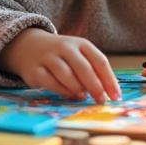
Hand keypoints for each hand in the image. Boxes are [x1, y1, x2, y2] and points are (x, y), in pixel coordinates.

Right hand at [0, 28, 121, 102]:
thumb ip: (92, 70)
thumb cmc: (61, 55)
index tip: (116, 96)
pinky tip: (70, 96)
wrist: (29, 46)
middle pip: (83, 68)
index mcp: (81, 43)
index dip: (109, 80)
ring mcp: (49, 58)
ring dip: (78, 88)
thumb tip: (108, 92)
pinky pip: (51, 82)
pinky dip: (62, 91)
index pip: (100, 61)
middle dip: (95, 86)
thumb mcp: (78, 55)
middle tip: (101, 100)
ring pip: (66, 74)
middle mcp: (65, 47)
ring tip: (83, 97)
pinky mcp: (35, 70)